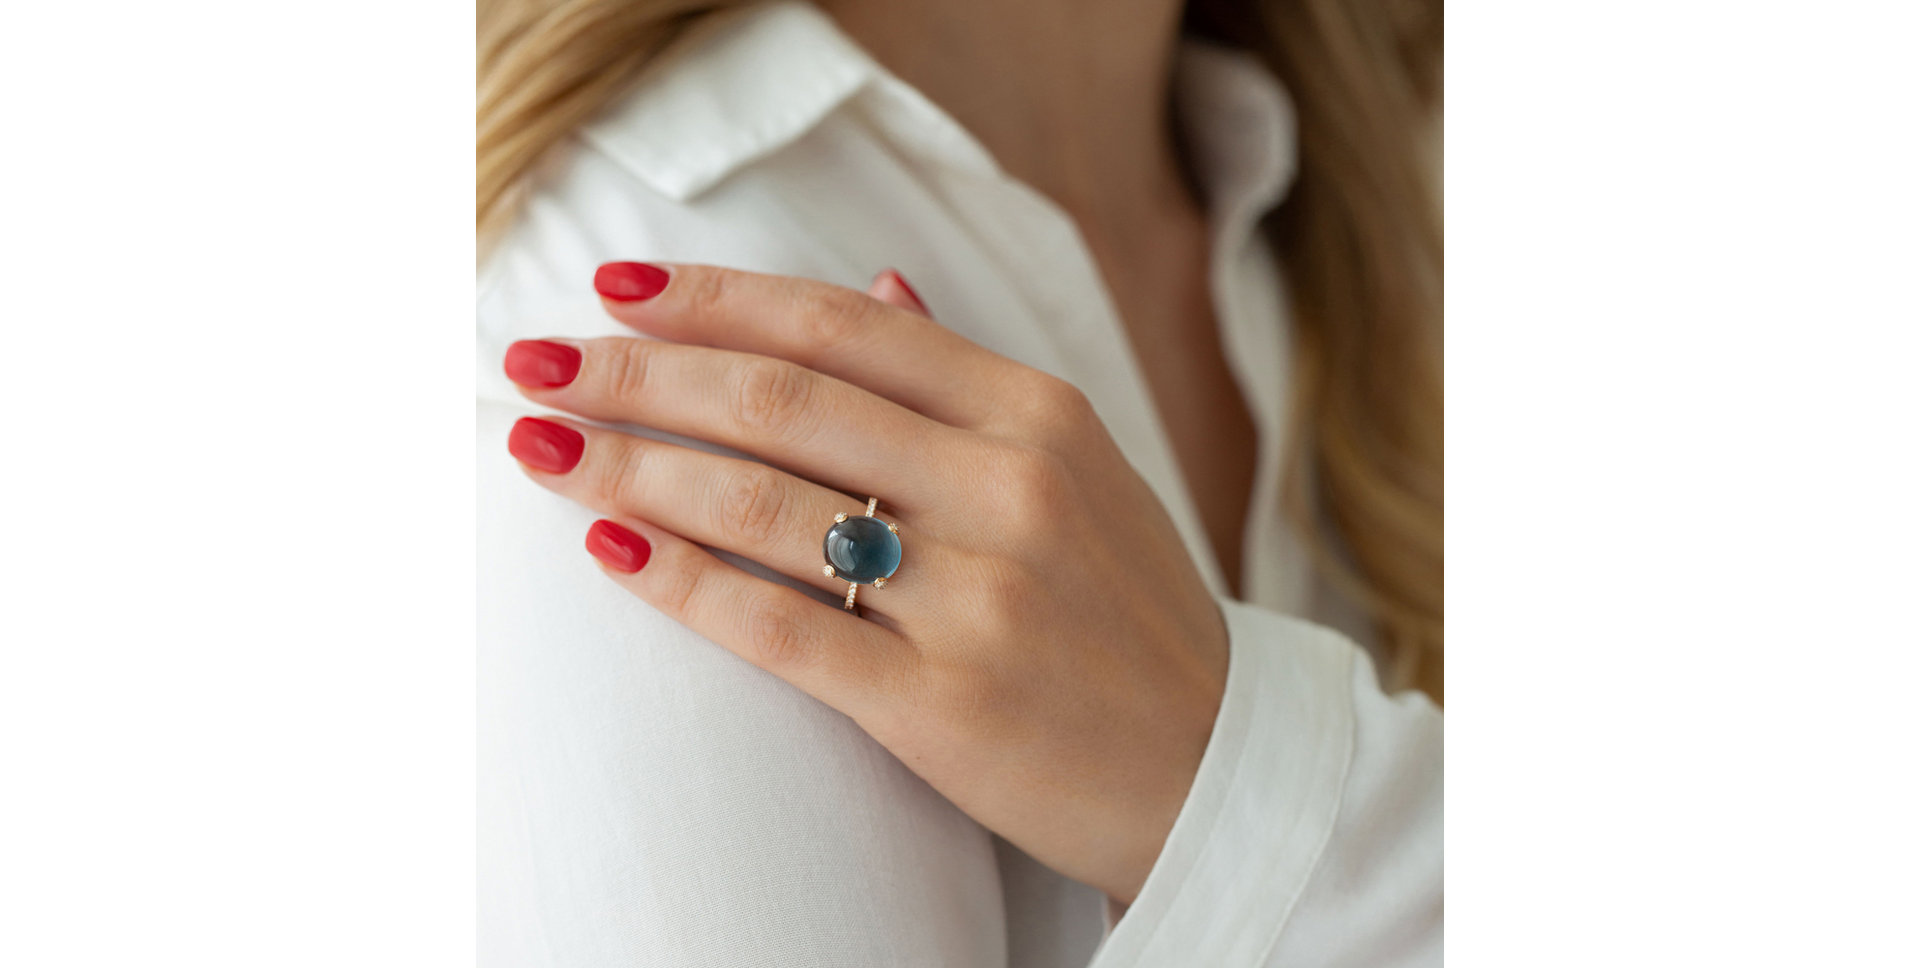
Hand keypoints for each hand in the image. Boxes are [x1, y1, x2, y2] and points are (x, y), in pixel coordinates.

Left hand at [502, 262, 1228, 903]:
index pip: (840, 327)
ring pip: (763, 504)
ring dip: (631, 468)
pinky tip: (610, 549)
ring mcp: (977, 596)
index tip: (615, 290)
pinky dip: (683, 583)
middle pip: (780, 400)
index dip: (714, 299)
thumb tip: (876, 286)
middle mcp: (1007, 488)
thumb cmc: (1128, 610)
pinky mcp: (941, 703)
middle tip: (536, 366)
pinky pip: (780, 627)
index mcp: (1037, 413)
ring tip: (539, 447)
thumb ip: (968, 382)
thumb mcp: (1081, 467)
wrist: (1208, 766)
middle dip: (637, 376)